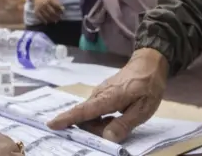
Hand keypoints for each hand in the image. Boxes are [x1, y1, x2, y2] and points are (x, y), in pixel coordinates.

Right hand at [32, 0, 64, 23]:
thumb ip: (58, 3)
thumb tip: (63, 9)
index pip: (56, 6)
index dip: (60, 10)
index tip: (62, 14)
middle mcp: (44, 3)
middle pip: (52, 12)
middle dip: (56, 16)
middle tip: (59, 19)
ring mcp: (40, 8)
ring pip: (47, 16)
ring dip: (51, 20)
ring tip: (55, 21)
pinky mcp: (36, 11)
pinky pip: (40, 18)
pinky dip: (44, 21)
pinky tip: (47, 22)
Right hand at [47, 48, 168, 142]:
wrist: (149, 63)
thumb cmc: (147, 86)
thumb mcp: (143, 109)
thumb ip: (124, 124)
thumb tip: (107, 138)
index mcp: (107, 98)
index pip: (83, 111)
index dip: (67, 119)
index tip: (52, 124)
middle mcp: (99, 94)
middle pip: (86, 117)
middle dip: (93, 129)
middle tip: (116, 130)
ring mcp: (99, 92)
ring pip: (92, 114)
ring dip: (100, 124)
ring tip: (121, 120)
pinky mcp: (102, 92)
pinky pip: (96, 109)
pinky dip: (102, 117)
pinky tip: (117, 116)